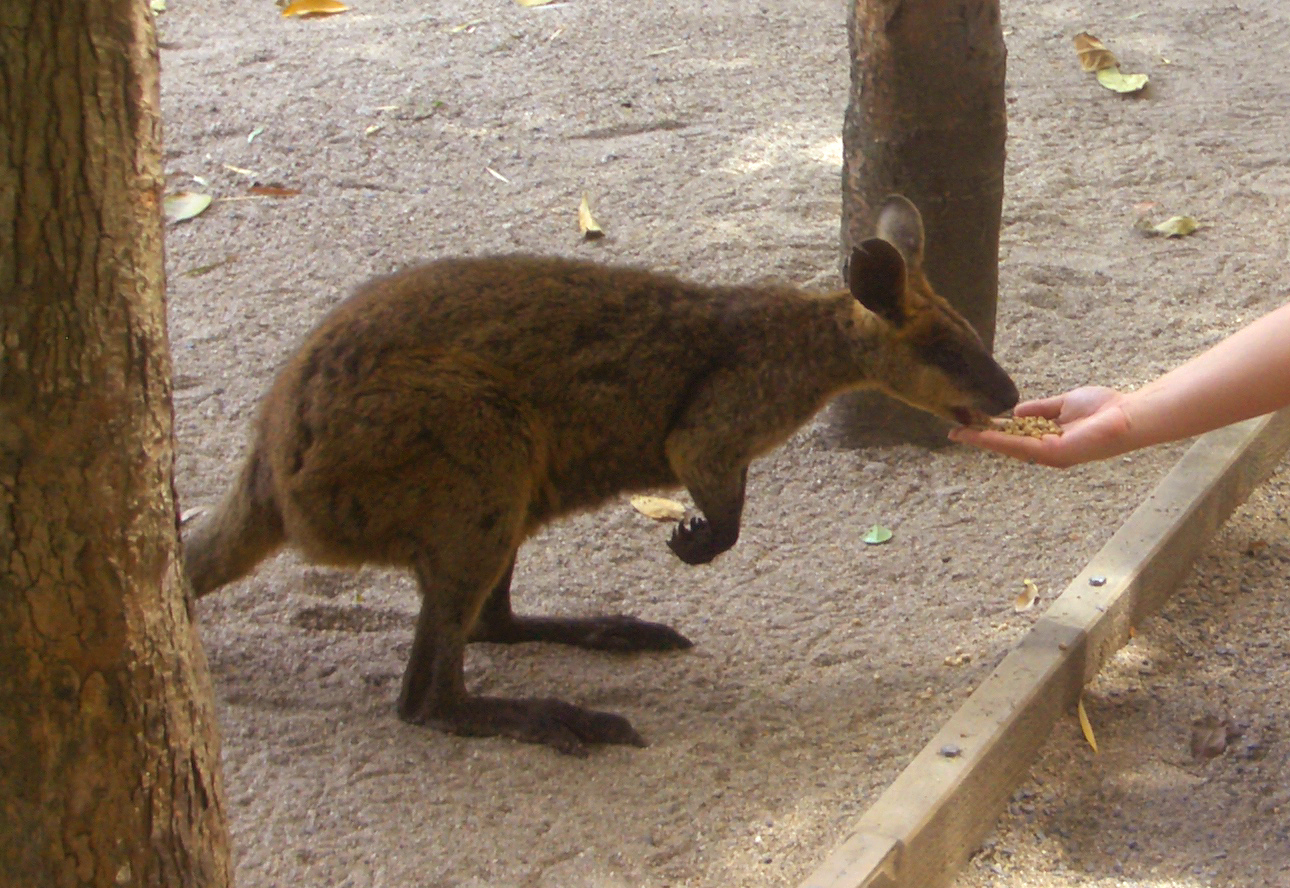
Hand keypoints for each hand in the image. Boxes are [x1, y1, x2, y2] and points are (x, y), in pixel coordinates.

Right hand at [949, 386, 1132, 467]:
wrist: (1127, 414)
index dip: (991, 430)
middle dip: (980, 438)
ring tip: (960, 433)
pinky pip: (1021, 446)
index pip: (1014, 435)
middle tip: (954, 433)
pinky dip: (999, 441)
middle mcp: (1046, 451)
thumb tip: (1015, 410)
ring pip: (1008, 447)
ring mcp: (1049, 454)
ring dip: (982, 440)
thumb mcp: (1063, 404)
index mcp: (1049, 438)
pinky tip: (982, 435)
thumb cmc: (1103, 408)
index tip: (969, 424)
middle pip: (1006, 444)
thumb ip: (1040, 409)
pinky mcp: (1053, 454)